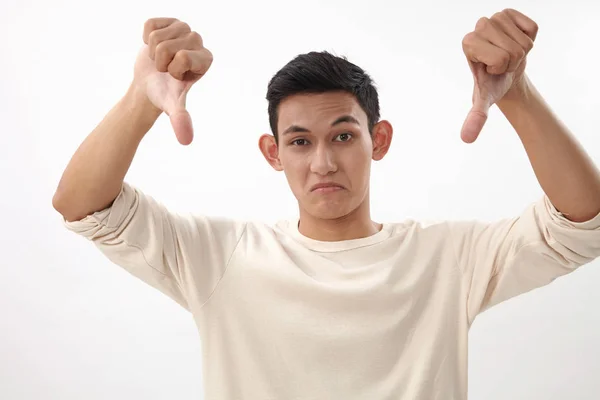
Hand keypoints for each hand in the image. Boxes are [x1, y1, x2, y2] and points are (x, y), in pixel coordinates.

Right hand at [131, 18, 212, 144]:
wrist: (149, 86)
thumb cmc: (164, 96)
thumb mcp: (173, 108)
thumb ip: (181, 120)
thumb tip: (186, 141)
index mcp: (206, 59)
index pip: (183, 57)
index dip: (172, 69)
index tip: (175, 78)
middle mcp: (198, 42)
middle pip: (168, 46)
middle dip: (160, 61)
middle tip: (165, 70)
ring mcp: (184, 29)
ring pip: (158, 36)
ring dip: (152, 51)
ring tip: (159, 60)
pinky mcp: (168, 22)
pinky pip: (150, 24)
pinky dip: (145, 37)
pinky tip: (153, 47)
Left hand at [460, 9, 537, 142]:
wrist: (505, 74)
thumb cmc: (492, 85)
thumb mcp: (484, 102)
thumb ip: (476, 117)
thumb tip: (466, 139)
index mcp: (468, 42)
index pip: (499, 57)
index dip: (501, 68)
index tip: (492, 70)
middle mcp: (478, 26)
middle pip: (512, 49)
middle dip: (512, 62)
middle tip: (503, 65)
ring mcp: (495, 17)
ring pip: (523, 41)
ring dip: (521, 52)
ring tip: (509, 56)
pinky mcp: (512, 13)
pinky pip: (532, 28)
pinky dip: (530, 39)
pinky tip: (517, 42)